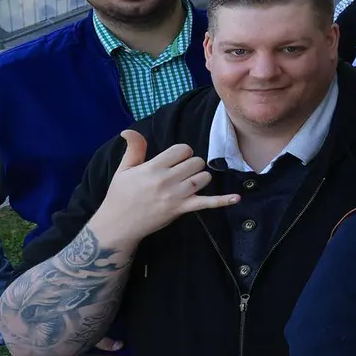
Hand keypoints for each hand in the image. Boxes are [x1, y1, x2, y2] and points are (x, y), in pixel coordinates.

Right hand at [89, 131, 239, 249]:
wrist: (118, 225)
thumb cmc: (120, 195)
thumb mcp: (124, 170)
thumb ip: (133, 149)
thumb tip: (129, 130)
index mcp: (153, 167)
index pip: (182, 150)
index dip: (182, 152)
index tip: (175, 160)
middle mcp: (166, 180)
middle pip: (196, 162)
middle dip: (192, 164)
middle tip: (182, 172)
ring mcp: (176, 195)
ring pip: (203, 178)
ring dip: (201, 178)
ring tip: (190, 182)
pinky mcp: (182, 209)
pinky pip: (207, 203)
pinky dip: (223, 201)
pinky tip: (237, 198)